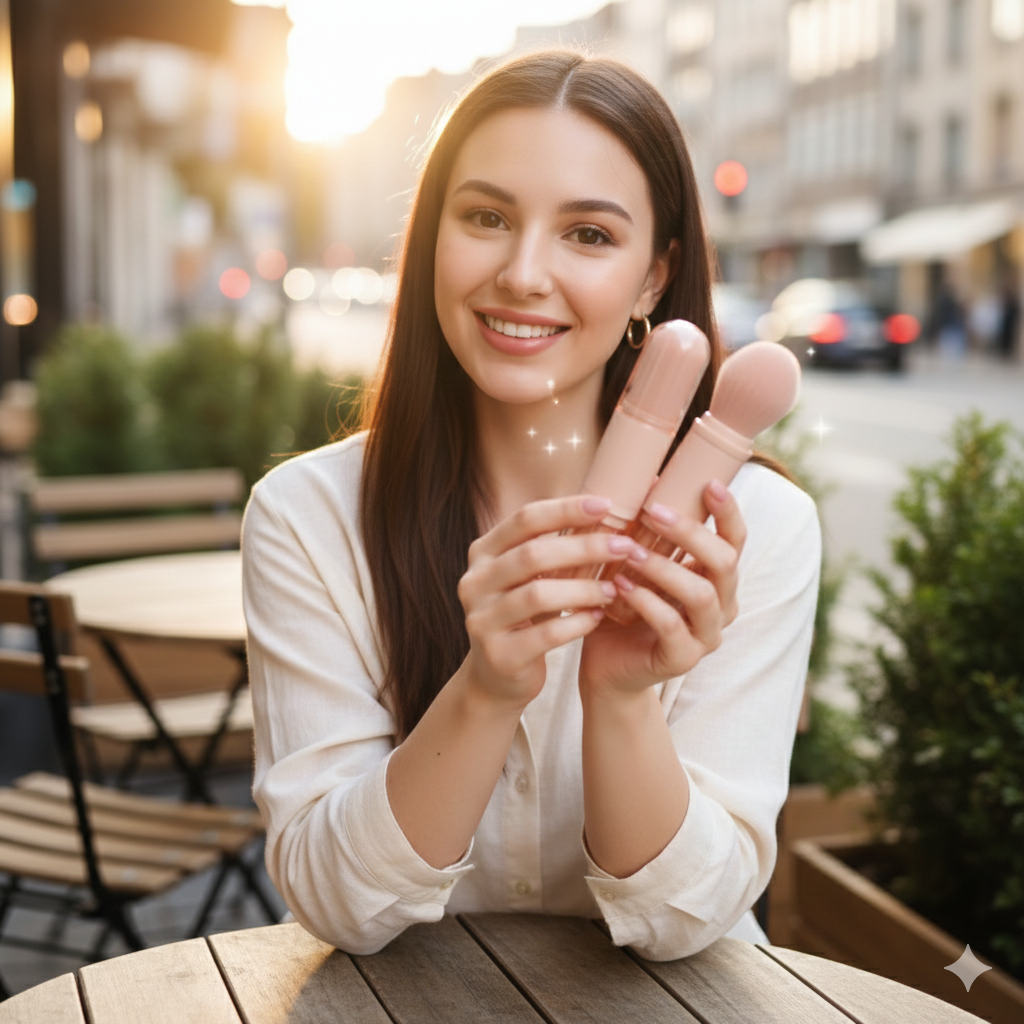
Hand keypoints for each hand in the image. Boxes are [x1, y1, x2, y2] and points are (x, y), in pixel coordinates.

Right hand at [458, 495, 629, 708]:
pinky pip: (545, 634)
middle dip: (584, 547)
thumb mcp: (526, 577)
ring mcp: (481, 620)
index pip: (525, 519)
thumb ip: (550, 545)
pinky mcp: (499, 655)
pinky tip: (598, 617)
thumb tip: (604, 505)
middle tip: (624, 546)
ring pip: (538, 595)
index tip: (606, 505)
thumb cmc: (523, 615)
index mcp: (482, 553)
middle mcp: (474, 582)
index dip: (566, 509)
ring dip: (584, 589)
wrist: (497, 677)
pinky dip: (577, 623)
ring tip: (615, 588)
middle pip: (533, 555)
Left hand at [579, 480, 745, 697]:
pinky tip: (620, 585)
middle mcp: (722, 605)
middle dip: (690, 533)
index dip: (728, 512)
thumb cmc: (624, 606)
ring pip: (700, 595)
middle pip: (724, 563)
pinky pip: (672, 625)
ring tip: (629, 551)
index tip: (708, 484)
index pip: (735, 540)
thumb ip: (648, 531)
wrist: (607, 666)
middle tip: (653, 512)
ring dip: (664, 568)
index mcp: (717, 578)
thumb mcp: (637, 564)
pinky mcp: (683, 659)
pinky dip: (645, 601)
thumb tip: (647, 476)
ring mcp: (706, 635)